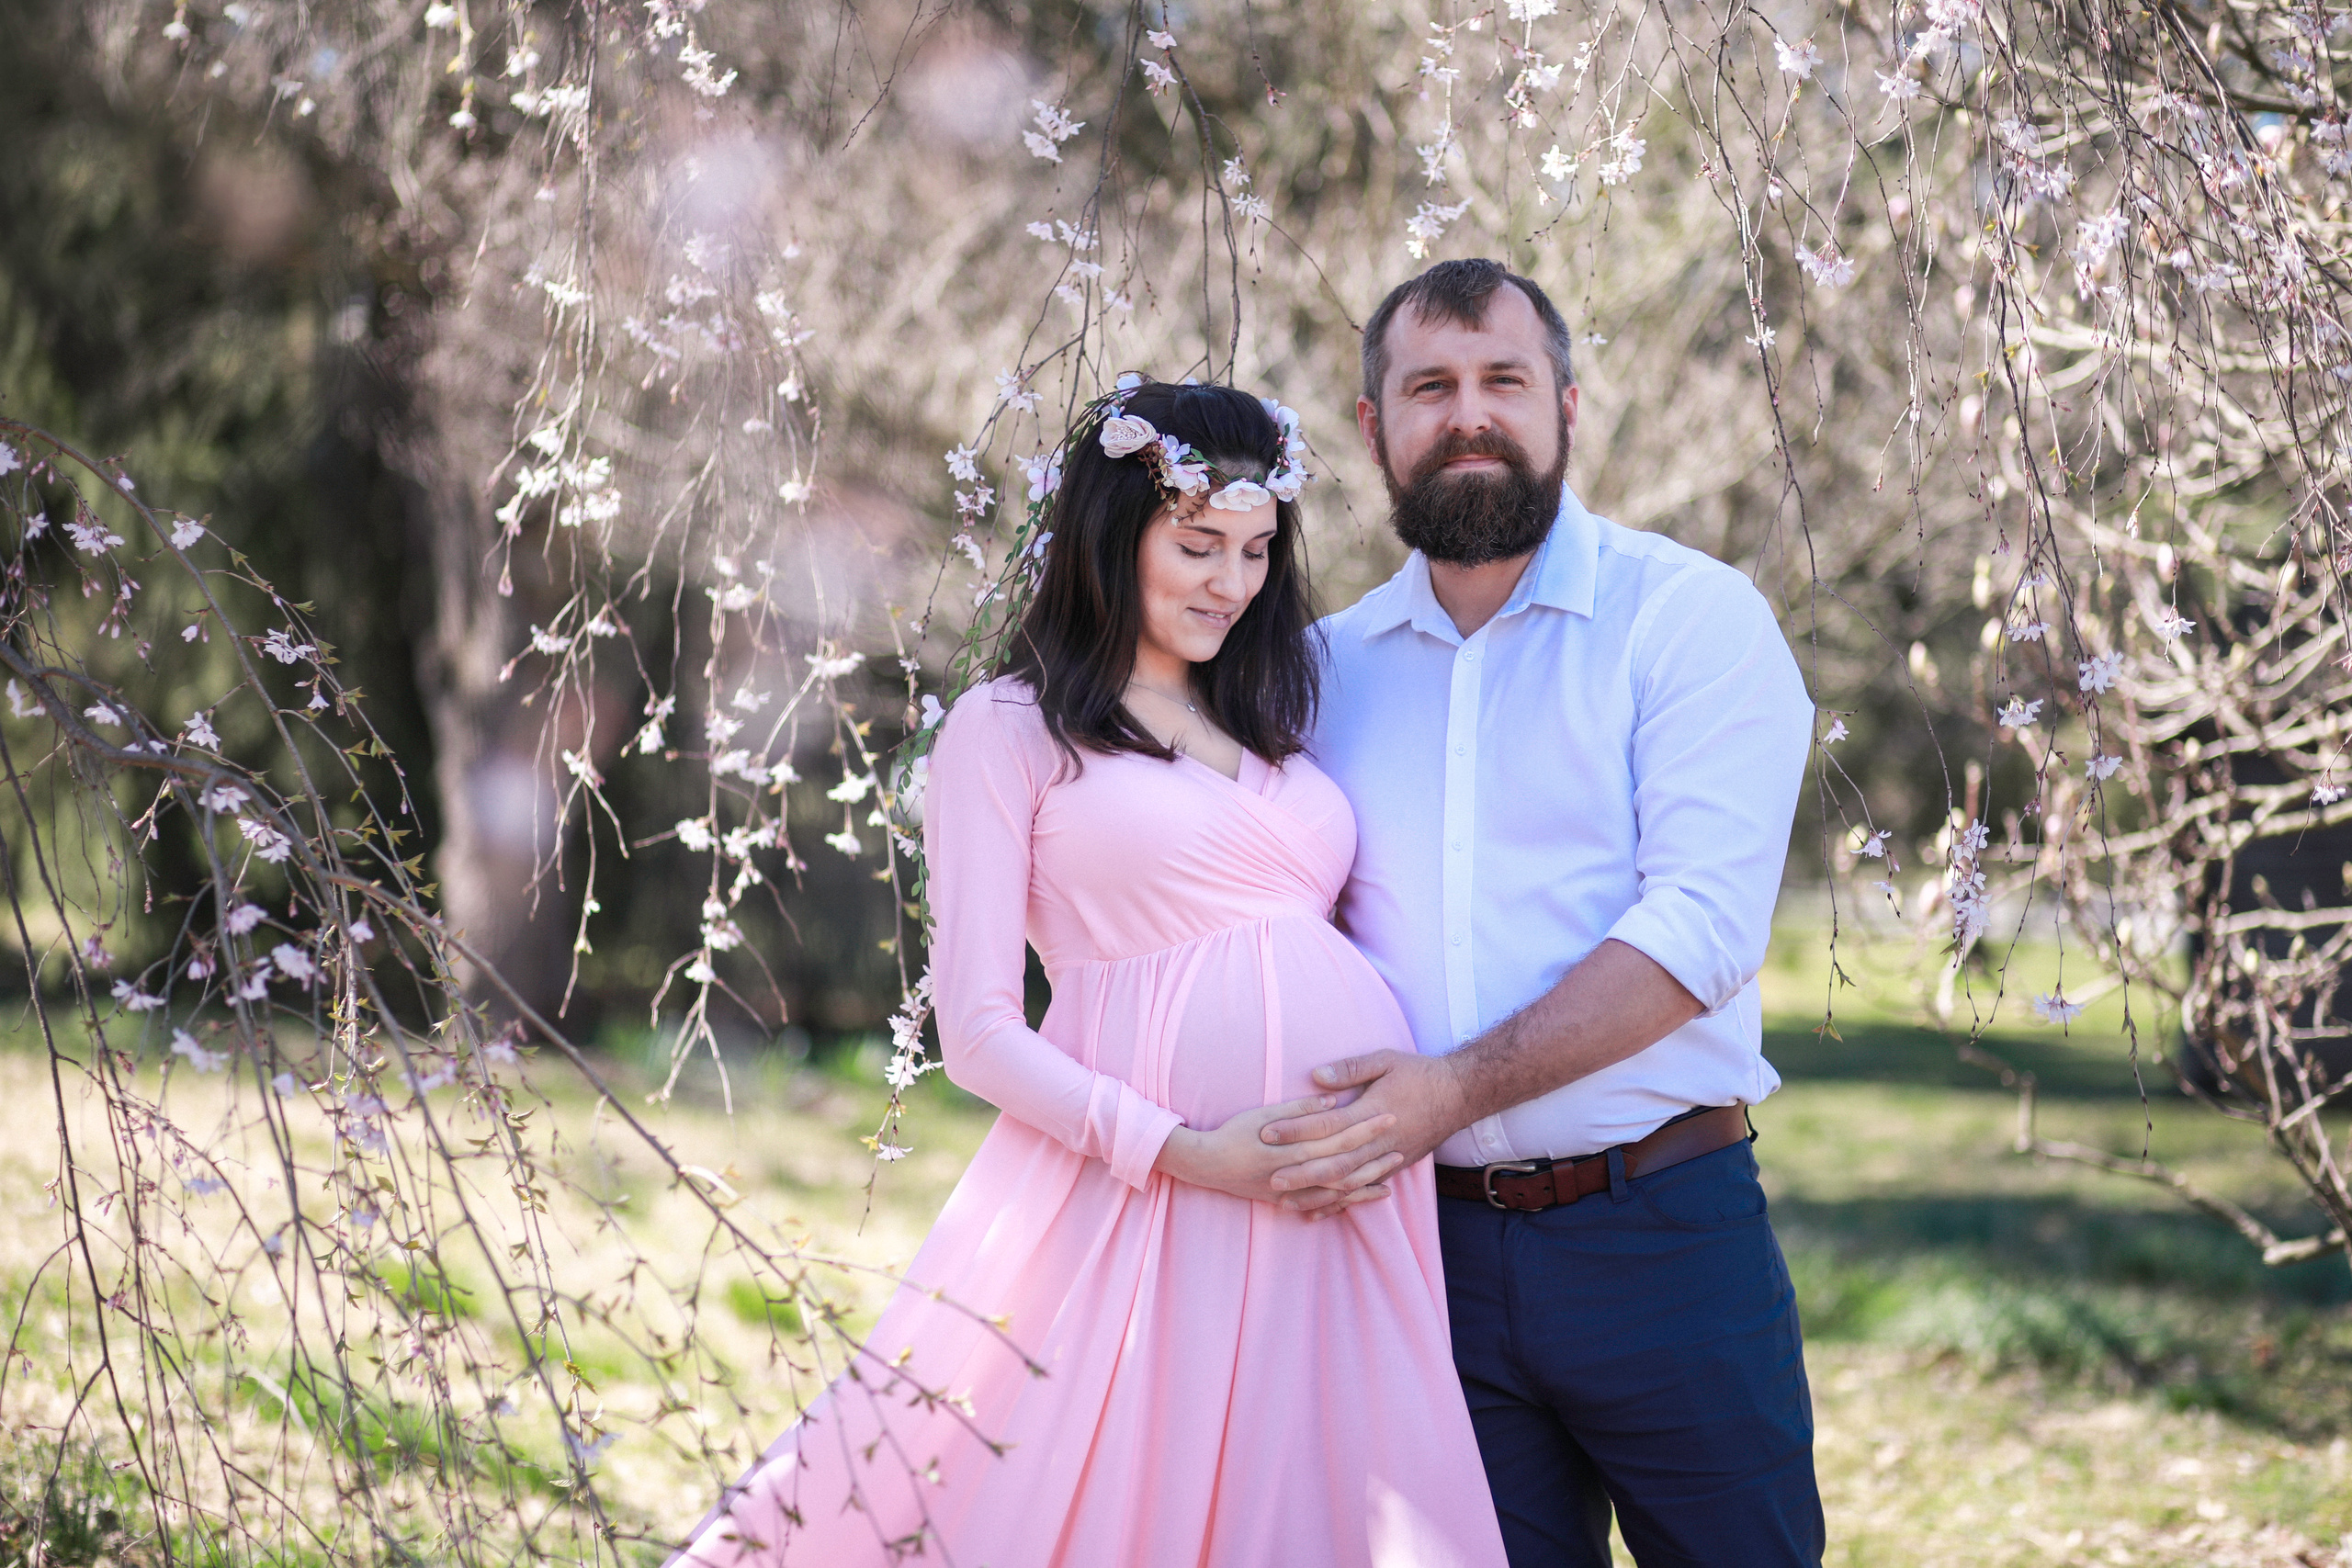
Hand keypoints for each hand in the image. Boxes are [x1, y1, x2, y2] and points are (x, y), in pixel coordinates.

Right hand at [1154, 1095, 1400, 1206]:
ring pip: (1337, 1192)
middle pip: (1344, 1166)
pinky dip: (1344, 1204)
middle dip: (1374, 1158)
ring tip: (1390, 1177)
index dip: (1366, 1127)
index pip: (1339, 1137)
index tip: (1389, 1115)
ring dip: (1365, 1185)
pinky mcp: (1285, 1202)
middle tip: (1400, 1148)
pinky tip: (1361, 1200)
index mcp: (1293, 1149)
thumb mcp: (1264, 1114)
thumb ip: (1301, 1109)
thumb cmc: (1233, 1133)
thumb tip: (1335, 1100)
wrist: (1205, 1165)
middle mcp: (1296, 1174)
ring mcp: (1292, 1192)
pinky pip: (1321, 1206)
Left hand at [1259, 1050, 1469, 1214]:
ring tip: (1286, 1202)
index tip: (1267, 1133)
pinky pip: (1364, 1190)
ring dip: (1316, 1194)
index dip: (1295, 1129)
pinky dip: (1341, 1202)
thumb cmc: (1418, 1073)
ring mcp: (1389, 1158)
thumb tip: (1317, 1076)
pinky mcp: (1396, 1167)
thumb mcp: (1385, 1060)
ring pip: (1347, 1183)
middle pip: (1333, 1162)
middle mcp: (1379, 1141)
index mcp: (1371, 1112)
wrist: (1459, 1094)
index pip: (1326, 1125)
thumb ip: (1350, 1069)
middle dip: (1300, 1172)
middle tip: (1270, 1178)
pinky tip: (1320, 1211)